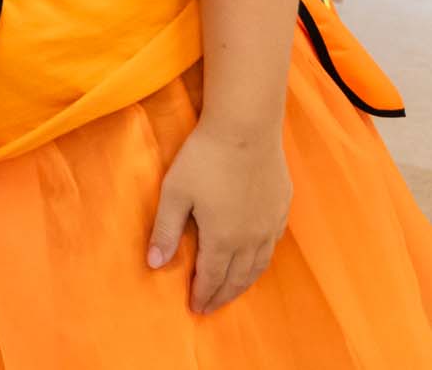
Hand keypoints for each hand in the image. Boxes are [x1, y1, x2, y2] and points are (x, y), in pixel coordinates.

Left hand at [147, 120, 290, 313]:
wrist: (246, 128)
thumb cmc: (204, 158)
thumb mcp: (175, 193)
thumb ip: (166, 231)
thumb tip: (154, 264)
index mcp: (223, 238)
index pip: (211, 276)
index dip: (203, 294)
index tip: (195, 308)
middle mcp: (251, 238)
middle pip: (237, 277)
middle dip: (223, 295)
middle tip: (211, 307)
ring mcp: (270, 223)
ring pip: (259, 265)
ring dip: (244, 283)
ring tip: (232, 291)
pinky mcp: (282, 207)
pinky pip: (273, 245)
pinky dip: (262, 261)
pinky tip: (256, 259)